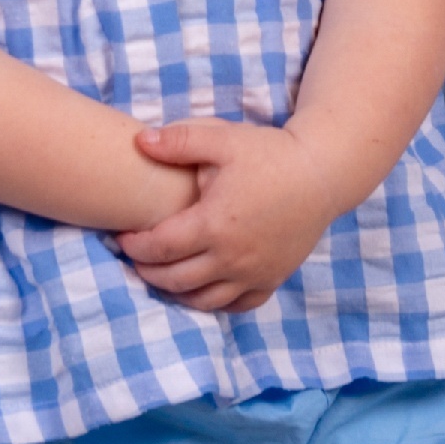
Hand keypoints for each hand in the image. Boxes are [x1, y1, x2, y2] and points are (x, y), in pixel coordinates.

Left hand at [115, 118, 345, 313]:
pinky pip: (236, 305)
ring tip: (162, 275)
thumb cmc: (271, 154)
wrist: (322, 174)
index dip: (133, 246)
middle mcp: (231, 257)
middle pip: (174, 279)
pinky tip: (201, 288)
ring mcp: (253, 273)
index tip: (123, 237)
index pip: (158, 248)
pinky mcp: (272, 279)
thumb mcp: (223, 138)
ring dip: (174, 292)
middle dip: (147, 271)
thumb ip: (179, 141)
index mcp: (213, 224)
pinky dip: (213, 302)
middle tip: (135, 258)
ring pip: (202, 300)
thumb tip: (139, 141)